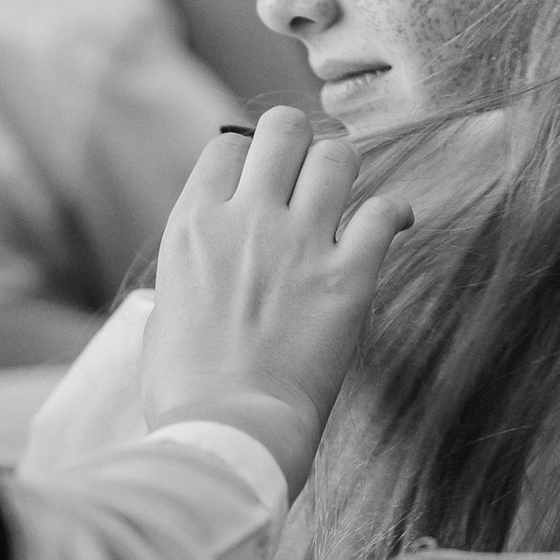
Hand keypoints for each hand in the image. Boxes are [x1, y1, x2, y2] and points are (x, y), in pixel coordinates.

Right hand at [143, 106, 412, 496]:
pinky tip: (395, 222)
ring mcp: (300, 243)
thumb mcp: (163, 314)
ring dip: (343, 169)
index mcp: (194, 225)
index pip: (227, 147)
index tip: (257, 184)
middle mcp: (248, 219)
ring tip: (344, 196)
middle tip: (305, 173)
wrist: (228, 430)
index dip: (247, 159)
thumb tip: (206, 270)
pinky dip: (394, 211)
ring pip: (337, 155)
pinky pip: (384, 212)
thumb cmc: (185, 390)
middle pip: (284, 128)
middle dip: (298, 141)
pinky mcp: (348, 277)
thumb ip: (192, 273)